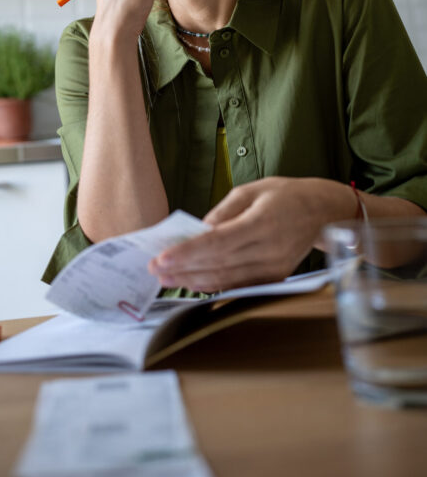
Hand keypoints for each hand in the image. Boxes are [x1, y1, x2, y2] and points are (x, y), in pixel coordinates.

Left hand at [148, 177, 349, 292]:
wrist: (323, 212)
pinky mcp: (275, 278)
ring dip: (192, 281)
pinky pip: (238, 285)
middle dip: (182, 270)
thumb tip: (198, 231)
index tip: (161, 259)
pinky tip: (192, 281)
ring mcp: (274, 269)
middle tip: (154, 270)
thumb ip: (223, 212)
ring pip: (226, 281)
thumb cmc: (284, 195)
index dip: (187, 254)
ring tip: (166, 278)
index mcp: (262, 223)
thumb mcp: (251, 190)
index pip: (217, 244)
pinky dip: (213, 284)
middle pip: (218, 266)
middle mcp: (269, 251)